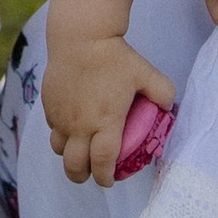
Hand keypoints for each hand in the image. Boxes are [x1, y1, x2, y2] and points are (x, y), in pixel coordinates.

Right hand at [42, 36, 169, 188]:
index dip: (106, 177)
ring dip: (69, 156)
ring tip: (79, 152)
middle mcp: (79, 125)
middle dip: (82, 176)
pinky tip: (72, 125)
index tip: (110, 180)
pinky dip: (62, 134)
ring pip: (58, 150)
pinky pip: (53, 129)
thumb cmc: (115, 56)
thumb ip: (162, 92)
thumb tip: (168, 107)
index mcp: (104, 122)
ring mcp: (60, 116)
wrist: (80, 36)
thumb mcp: (146, 73)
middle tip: (91, 174)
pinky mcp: (48, 105)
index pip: (102, 163)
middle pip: (74, 166)